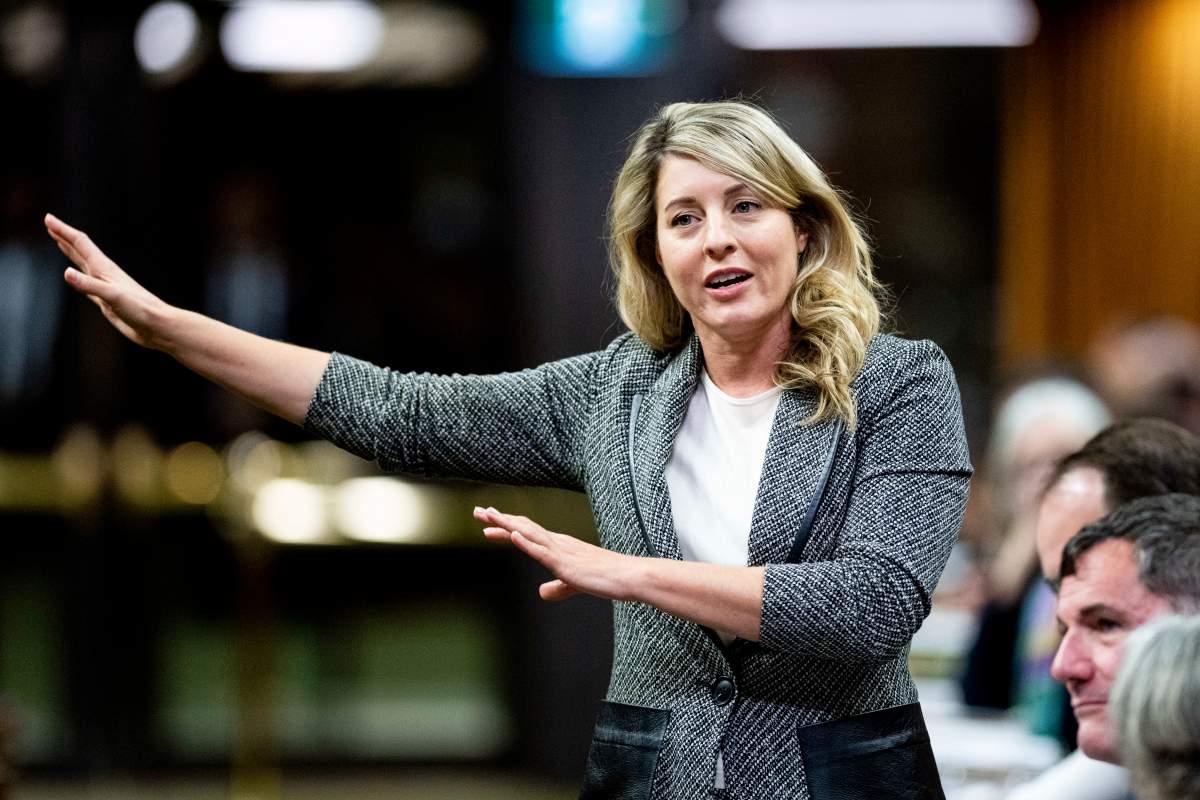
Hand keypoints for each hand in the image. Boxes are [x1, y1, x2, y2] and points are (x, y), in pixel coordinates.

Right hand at [45, 213, 173, 349]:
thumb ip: (90, 285)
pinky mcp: (106, 300)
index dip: (63, 230)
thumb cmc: (141, 310)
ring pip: (83, 264)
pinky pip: (86, 282)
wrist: (157, 326)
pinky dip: (77, 275)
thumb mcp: (113, 296)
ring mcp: (105, 286)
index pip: (80, 243)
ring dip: (69, 252)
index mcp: (105, 268)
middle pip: (80, 249)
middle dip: (63, 236)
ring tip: (59, 241)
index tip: (48, 218)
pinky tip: (74, 275)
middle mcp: (104, 274)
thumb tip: (66, 272)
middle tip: (49, 223)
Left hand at [474, 506, 638, 601]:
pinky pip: (542, 551)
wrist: (626, 576)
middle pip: (522, 527)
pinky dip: (525, 542)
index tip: (488, 521)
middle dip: (499, 519)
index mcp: (559, 545)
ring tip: (488, 516)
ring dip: (506, 524)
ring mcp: (560, 551)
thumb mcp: (574, 584)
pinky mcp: (565, 563)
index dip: (507, 526)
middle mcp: (557, 542)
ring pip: (528, 533)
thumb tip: (541, 592)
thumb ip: (557, 588)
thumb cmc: (605, 578)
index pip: (527, 532)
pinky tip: (512, 535)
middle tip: (477, 511)